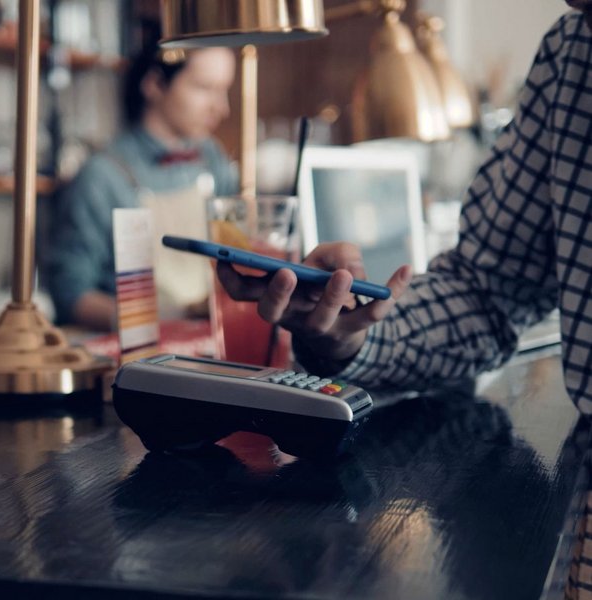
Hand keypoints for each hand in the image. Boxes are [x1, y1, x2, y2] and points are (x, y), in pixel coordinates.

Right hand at [216, 242, 412, 364]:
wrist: (352, 320)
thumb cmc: (328, 282)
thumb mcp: (327, 257)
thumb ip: (336, 252)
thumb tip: (349, 269)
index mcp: (276, 298)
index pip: (242, 293)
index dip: (229, 279)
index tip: (222, 259)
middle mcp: (293, 316)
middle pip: (274, 313)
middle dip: (277, 293)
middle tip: (286, 273)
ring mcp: (323, 327)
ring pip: (324, 318)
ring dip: (333, 295)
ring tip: (344, 274)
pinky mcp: (356, 330)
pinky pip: (374, 313)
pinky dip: (393, 289)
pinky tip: (408, 268)